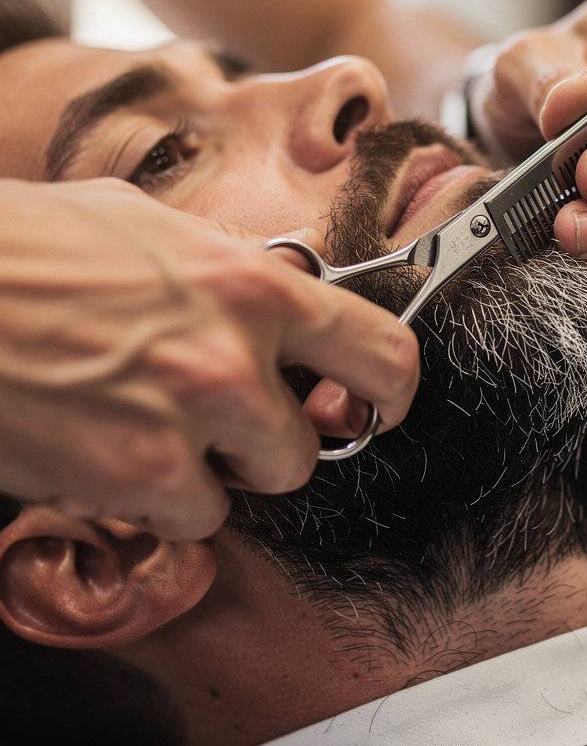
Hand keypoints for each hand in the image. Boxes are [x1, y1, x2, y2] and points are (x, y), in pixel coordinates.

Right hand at [0, 179, 418, 539]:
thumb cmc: (37, 244)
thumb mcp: (157, 227)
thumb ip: (233, 266)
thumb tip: (279, 282)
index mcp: (258, 285)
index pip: (384, 352)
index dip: (391, 390)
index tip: (377, 404)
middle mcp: (239, 356)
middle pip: (315, 443)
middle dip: (278, 441)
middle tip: (234, 425)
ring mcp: (192, 421)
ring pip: (255, 486)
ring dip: (218, 472)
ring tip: (158, 429)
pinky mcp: (139, 478)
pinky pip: (191, 518)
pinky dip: (162, 502)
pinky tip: (115, 453)